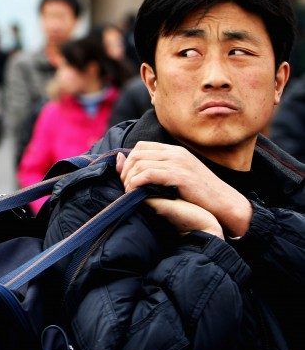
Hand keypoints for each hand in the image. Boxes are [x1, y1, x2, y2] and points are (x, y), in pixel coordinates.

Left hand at [116, 142, 251, 236]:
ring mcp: (178, 163)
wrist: (225, 203)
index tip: (126, 177)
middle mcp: (175, 153)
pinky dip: (136, 182)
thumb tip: (129, 164)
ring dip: (129, 178)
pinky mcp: (179, 175)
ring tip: (128, 191)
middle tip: (124, 186)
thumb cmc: (199, 194)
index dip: (129, 161)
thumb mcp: (178, 177)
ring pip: (140, 163)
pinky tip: (134, 192)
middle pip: (137, 153)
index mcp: (175, 151)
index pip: (141, 146)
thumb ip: (157, 169)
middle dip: (126, 170)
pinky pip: (149, 174)